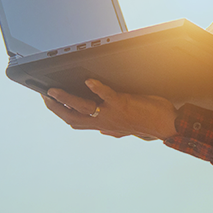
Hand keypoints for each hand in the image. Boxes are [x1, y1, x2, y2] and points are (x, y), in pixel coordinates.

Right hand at [44, 79, 177, 140]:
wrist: (167, 125)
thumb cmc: (149, 124)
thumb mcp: (126, 130)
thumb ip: (113, 130)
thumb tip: (103, 132)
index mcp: (103, 124)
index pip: (75, 121)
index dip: (59, 112)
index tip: (49, 102)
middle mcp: (104, 121)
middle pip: (72, 116)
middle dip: (56, 106)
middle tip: (45, 95)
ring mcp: (111, 113)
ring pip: (82, 107)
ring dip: (66, 98)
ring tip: (55, 90)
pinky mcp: (122, 103)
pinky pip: (106, 95)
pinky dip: (97, 88)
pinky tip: (89, 81)